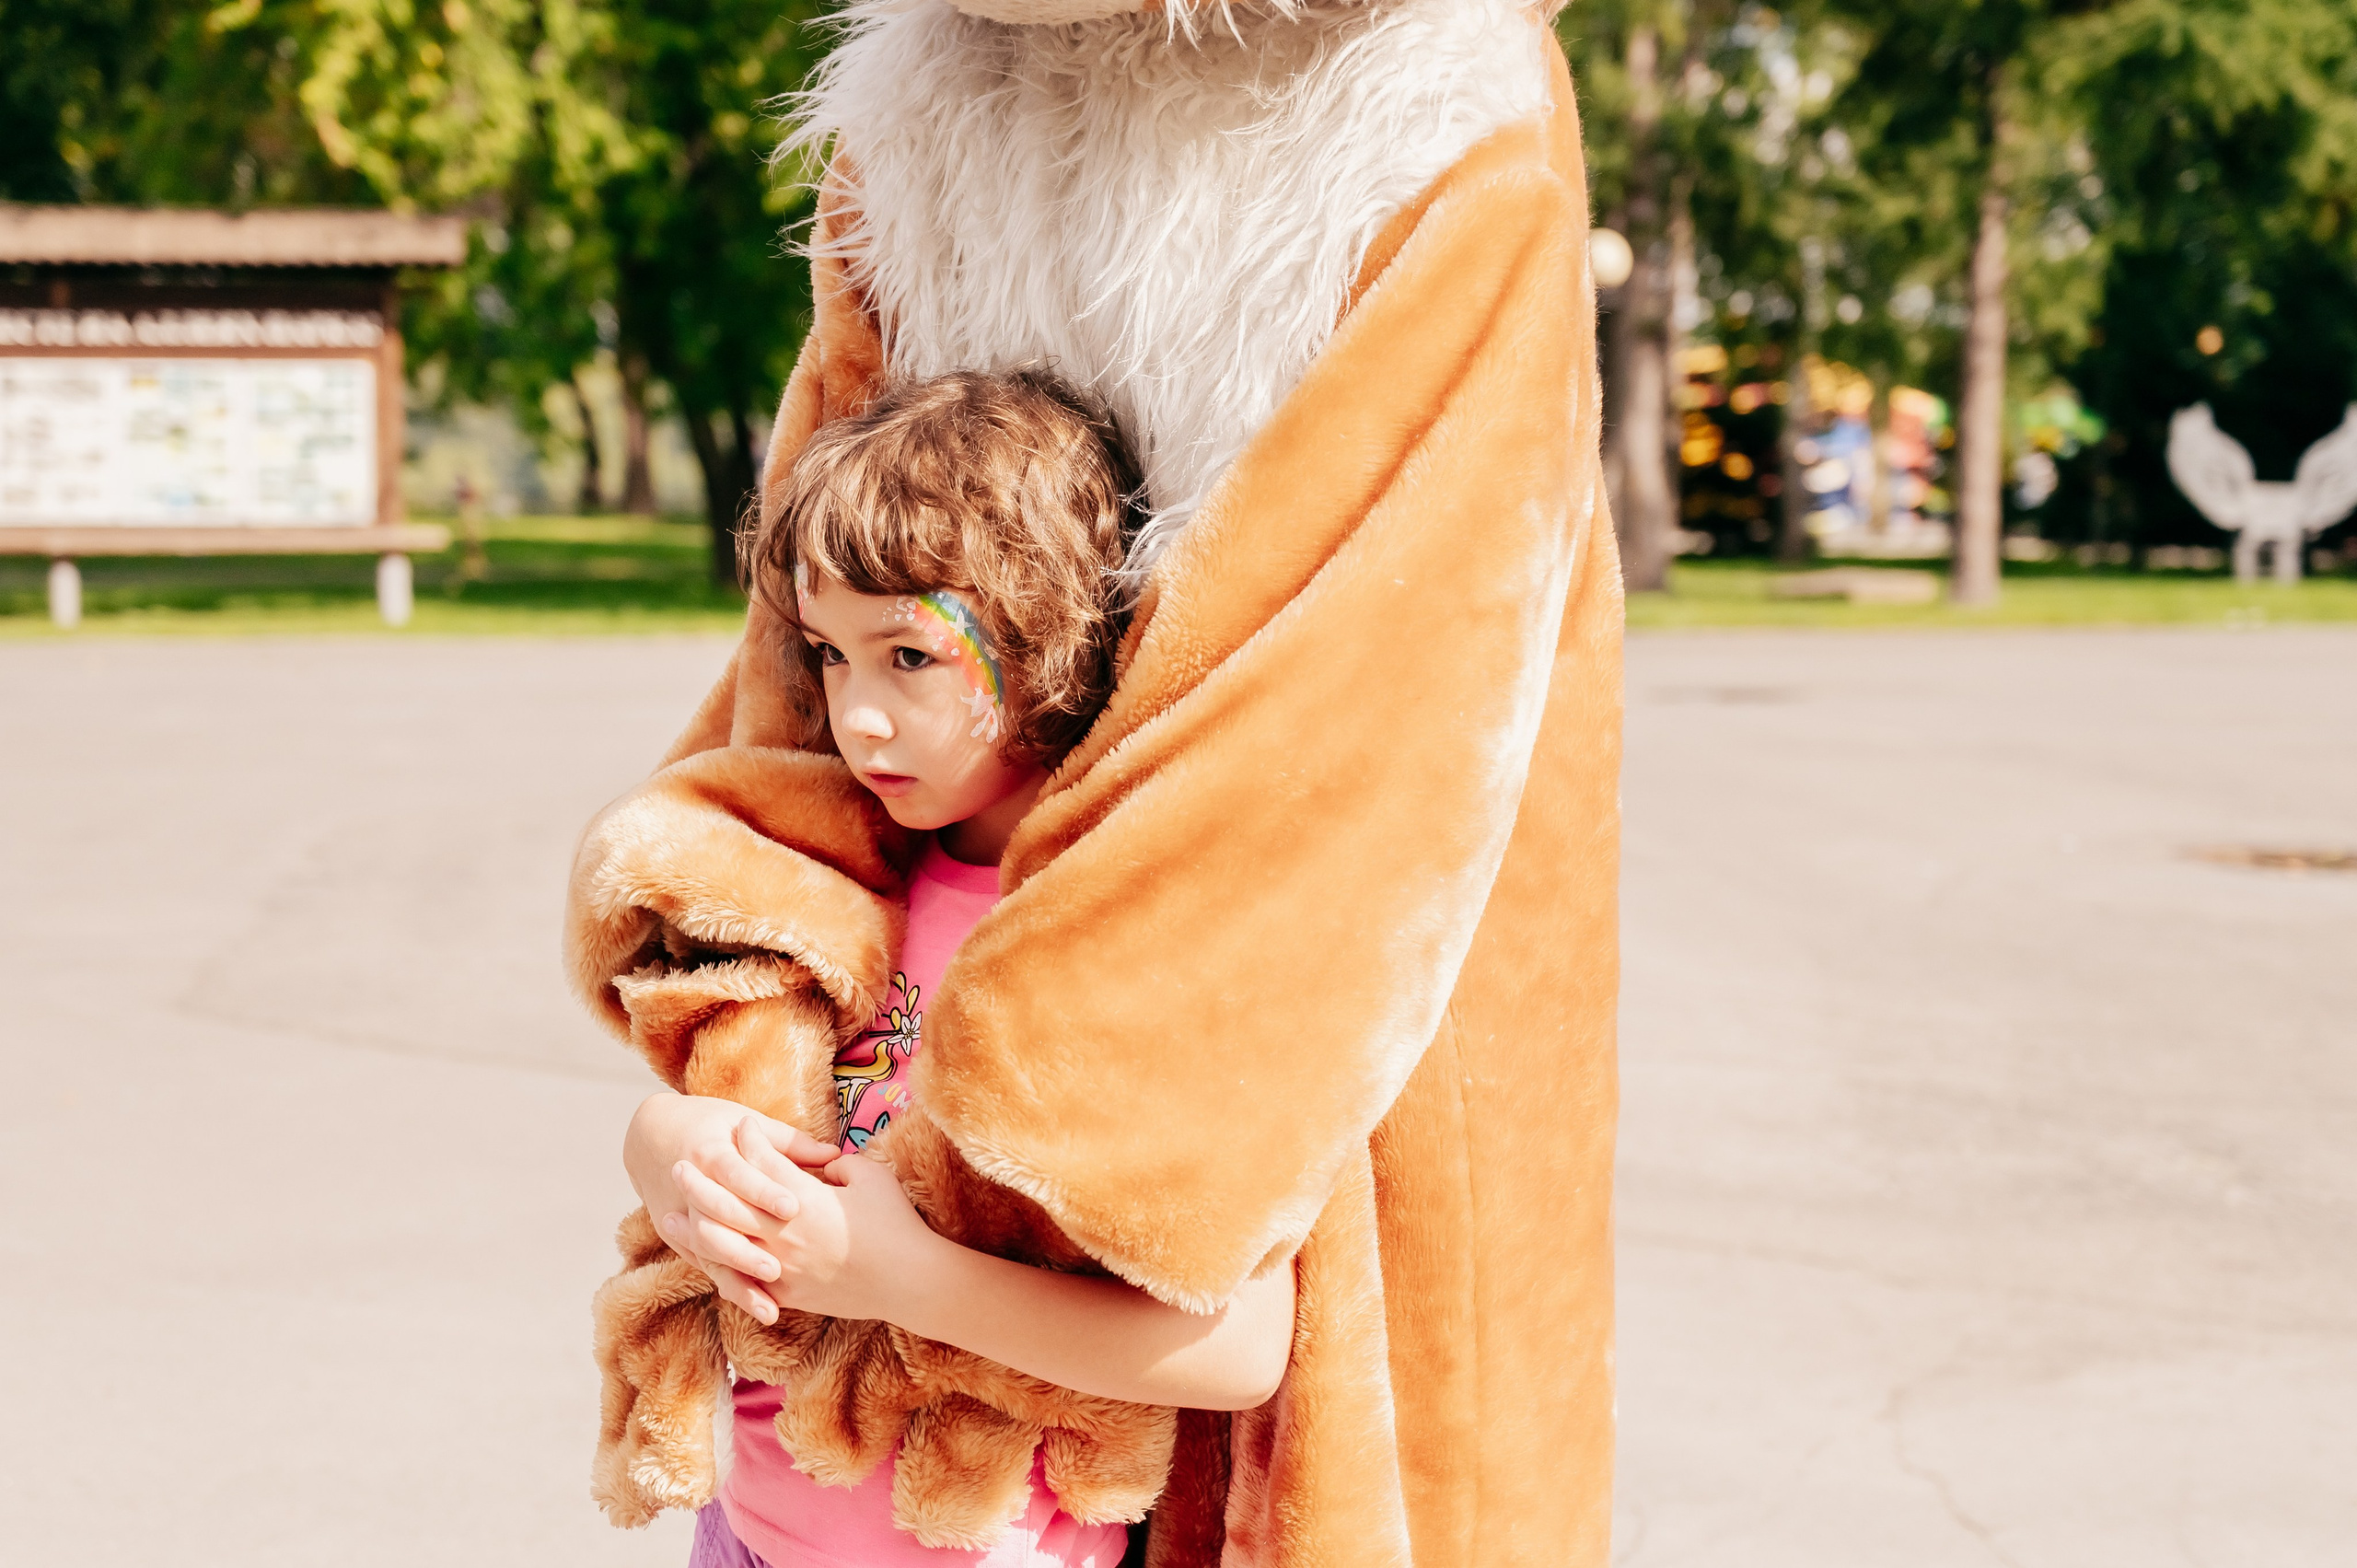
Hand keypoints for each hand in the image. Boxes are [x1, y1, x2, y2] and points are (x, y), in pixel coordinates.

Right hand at [623, 1093, 836, 1309]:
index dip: (764, 1191)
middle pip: (719, 1220)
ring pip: (708, 1252)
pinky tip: (760, 1307)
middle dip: (747, 1246)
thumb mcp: (746, 1123)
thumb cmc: (711, 1125)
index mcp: (711, 1151)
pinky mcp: (680, 1238)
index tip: (794, 1207)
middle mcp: (692, 1187)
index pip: (738, 1175)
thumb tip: (835, 1155)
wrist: (652, 1136)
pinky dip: (731, 1287)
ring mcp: (682, 1216)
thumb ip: (789, 1143)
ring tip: (770, 1301)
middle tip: (778, 1267)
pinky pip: (706, 1266)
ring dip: (738, 1276)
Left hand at [668, 1135, 946, 1326]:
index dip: (749, 1141)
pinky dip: (718, 1267)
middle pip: (728, 1204)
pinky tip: (704, 1259)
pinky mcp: (786, 1293)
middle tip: (680, 1163)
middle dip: (701, 1181)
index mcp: (805, 1199)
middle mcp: (785, 1233)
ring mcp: (782, 1267)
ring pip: (724, 1247)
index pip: (763, 1163)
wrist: (909, 1281)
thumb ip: (838, 1164)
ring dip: (695, 1228)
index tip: (740, 1126)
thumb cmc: (895, 1223)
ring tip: (670, 1214)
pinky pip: (742, 1281)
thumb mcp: (871, 1178)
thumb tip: (821, 1160)